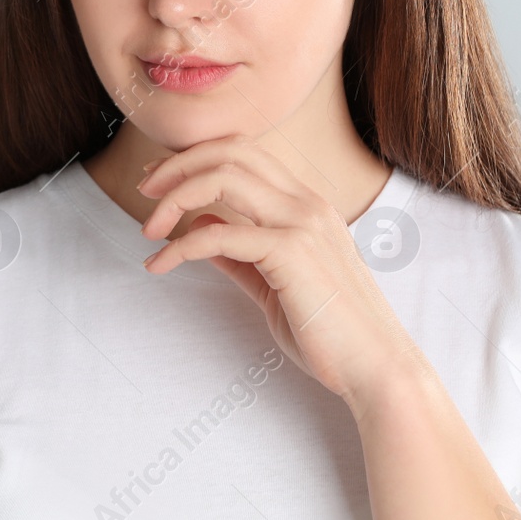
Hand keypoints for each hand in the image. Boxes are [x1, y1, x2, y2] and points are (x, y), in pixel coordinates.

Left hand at [136, 135, 423, 408]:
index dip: (195, 158)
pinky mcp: (291, 253)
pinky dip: (180, 247)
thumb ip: (241, 255)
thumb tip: (202, 230)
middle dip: (178, 165)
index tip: (159, 182)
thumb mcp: (275, 284)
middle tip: (144, 191)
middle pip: (230, 152)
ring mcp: (302, 223)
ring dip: (174, 196)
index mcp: (306, 204)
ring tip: (149, 229)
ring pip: (223, 177)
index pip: (244, 152)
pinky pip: (218, 235)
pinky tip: (159, 266)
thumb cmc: (330, 333)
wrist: (376, 368)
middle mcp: (306, 203)